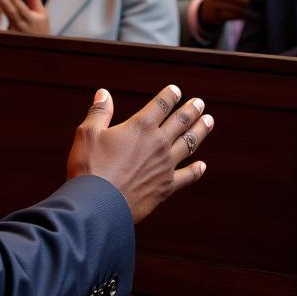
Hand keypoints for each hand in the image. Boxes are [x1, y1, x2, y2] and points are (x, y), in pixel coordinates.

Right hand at [67, 84, 212, 222]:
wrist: (98, 205)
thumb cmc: (90, 167)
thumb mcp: (88, 133)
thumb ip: (100, 112)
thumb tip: (104, 93)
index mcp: (140, 126)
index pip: (161, 105)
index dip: (170, 95)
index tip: (176, 90)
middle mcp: (158, 143)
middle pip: (181, 121)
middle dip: (191, 110)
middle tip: (200, 103)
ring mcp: (165, 166)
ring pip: (189, 143)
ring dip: (200, 131)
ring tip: (208, 121)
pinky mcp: (166, 187)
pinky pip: (187, 177)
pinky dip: (196, 170)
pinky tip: (202, 165)